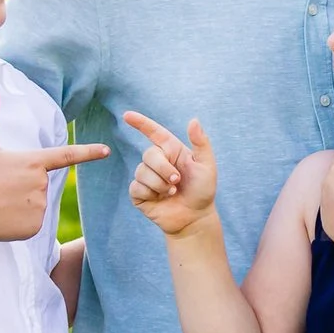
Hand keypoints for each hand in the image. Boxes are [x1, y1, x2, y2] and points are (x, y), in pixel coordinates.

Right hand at [0, 86, 109, 241]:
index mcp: (32, 162)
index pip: (67, 155)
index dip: (88, 152)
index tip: (107, 150)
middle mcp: (41, 184)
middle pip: (39, 181)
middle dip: (21, 183)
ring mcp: (39, 207)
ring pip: (35, 201)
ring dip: (19, 201)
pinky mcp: (35, 227)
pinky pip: (32, 221)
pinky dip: (19, 220)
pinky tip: (1, 218)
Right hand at [123, 110, 219, 236]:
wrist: (195, 217)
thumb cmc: (202, 190)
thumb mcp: (206, 166)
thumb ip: (201, 143)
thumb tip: (193, 120)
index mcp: (172, 150)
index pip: (154, 132)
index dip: (141, 123)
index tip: (127, 115)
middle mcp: (157, 161)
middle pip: (149, 155)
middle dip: (163, 169)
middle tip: (177, 181)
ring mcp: (146, 177)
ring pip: (142, 172)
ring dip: (160, 184)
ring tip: (172, 192)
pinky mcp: (139, 193)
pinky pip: (136, 187)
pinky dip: (150, 193)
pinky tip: (160, 199)